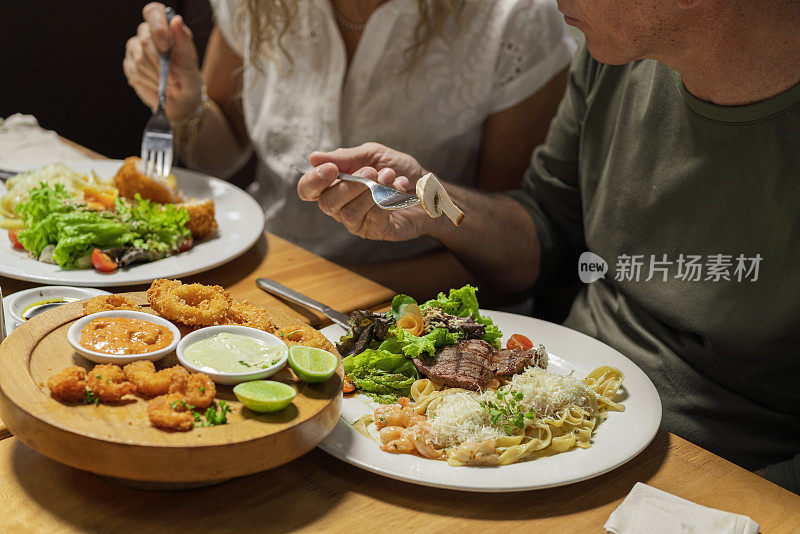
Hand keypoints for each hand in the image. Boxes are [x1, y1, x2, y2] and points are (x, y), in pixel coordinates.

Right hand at [123, 2, 202, 120]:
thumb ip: (183, 40)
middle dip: (161, 61)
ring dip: (156, 74)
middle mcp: (147, 33)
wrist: (180, 100)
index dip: (157, 27)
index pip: (153, 12)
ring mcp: (135, 48)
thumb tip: (176, 20)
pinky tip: (157, 84)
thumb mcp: (190, 60)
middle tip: (173, 74)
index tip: (166, 46)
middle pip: (145, 39)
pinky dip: (148, 81)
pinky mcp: (129, 64)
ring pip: (139, 57)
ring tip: (166, 81)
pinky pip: (134, 70)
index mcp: (165, 27)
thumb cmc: (187, 77)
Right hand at [297, 143, 434, 240]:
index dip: (313, 181)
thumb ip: (346, 157)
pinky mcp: (377, 231)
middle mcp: (341, 207)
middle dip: (351, 185)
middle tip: (373, 171)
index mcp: (335, 186)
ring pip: (349, 213)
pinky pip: (372, 219)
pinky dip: (387, 200)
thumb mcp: (373, 155)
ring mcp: (358, 222)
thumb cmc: (398, 171)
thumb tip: (313, 158)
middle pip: (327, 203)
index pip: (308, 190)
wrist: (429, 187)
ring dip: (372, 191)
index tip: (332, 169)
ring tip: (390, 177)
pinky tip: (399, 188)